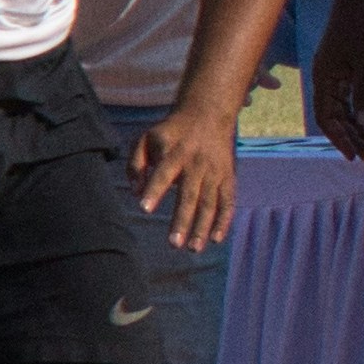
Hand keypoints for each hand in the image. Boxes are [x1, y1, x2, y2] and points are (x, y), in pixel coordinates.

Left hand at [126, 106, 240, 251]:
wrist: (208, 114)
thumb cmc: (171, 132)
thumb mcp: (147, 138)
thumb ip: (136, 164)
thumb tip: (134, 192)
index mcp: (175, 154)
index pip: (163, 174)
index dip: (154, 191)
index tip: (143, 209)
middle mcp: (196, 165)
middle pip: (189, 196)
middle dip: (182, 221)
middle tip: (174, 244)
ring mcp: (215, 172)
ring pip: (209, 203)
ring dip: (202, 227)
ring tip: (192, 249)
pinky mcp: (228, 177)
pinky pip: (228, 202)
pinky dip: (224, 221)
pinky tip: (215, 239)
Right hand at [304, 0, 363, 160]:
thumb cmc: (362, 26)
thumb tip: (363, 123)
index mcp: (323, 78)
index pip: (327, 118)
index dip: (340, 139)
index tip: (355, 156)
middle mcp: (324, 79)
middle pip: (333, 117)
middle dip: (349, 138)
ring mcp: (332, 74)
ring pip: (341, 109)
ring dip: (356, 128)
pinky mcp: (342, 68)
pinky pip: (348, 96)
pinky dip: (359, 111)